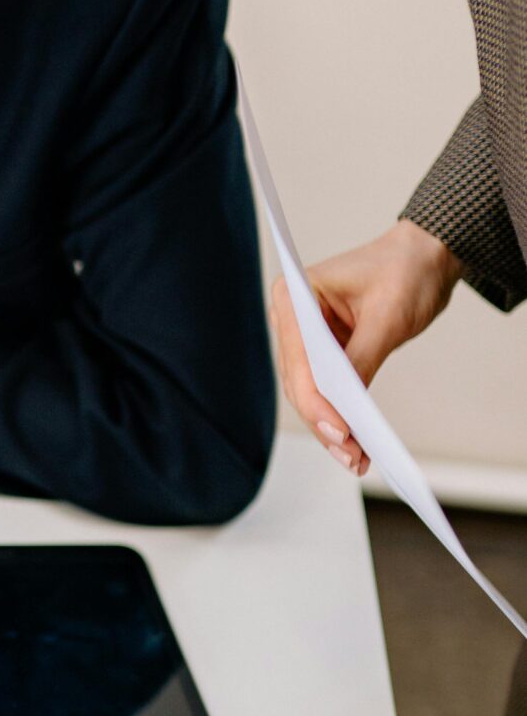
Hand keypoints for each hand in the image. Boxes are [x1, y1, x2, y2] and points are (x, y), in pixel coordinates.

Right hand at [270, 220, 460, 474]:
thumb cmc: (405, 271)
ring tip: (355, 460)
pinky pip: (327, 392)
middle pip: (299, 383)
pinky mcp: (324, 353)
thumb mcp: (388, 317)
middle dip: (324, 422)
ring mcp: (305, 338)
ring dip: (331, 428)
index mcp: (294, 296)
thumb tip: (347, 404)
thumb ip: (363, 357)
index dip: (317, 400)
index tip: (341, 430)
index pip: (299, 360)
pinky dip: (341, 417)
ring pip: (310, 394)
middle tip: (351, 455)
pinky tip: (357, 445)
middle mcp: (291, 318)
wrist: (424, 255)